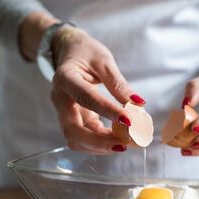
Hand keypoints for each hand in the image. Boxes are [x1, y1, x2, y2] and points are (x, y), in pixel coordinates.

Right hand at [51, 27, 145, 152]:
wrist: (68, 52)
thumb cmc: (86, 53)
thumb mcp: (104, 61)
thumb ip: (118, 84)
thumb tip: (138, 104)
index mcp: (65, 78)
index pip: (85, 98)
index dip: (107, 111)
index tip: (129, 120)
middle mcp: (60, 99)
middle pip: (72, 130)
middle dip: (99, 141)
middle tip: (125, 143)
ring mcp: (64, 112)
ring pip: (76, 139)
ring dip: (100, 146)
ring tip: (125, 143)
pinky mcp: (73, 119)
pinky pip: (83, 138)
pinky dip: (100, 143)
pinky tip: (117, 140)